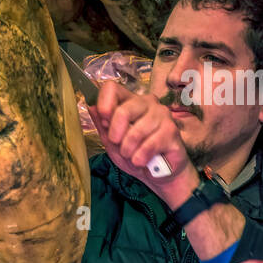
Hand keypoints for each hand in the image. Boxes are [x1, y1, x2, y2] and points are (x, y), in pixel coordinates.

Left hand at [86, 81, 197, 205]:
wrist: (158, 174)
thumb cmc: (135, 154)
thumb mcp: (112, 142)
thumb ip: (102, 124)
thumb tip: (91, 106)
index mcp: (130, 101)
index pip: (112, 88)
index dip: (104, 104)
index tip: (104, 122)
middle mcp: (147, 103)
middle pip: (123, 110)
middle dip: (116, 135)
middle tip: (118, 145)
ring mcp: (162, 115)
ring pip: (136, 132)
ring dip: (129, 150)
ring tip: (132, 156)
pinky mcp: (171, 131)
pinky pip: (149, 145)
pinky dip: (141, 157)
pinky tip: (142, 161)